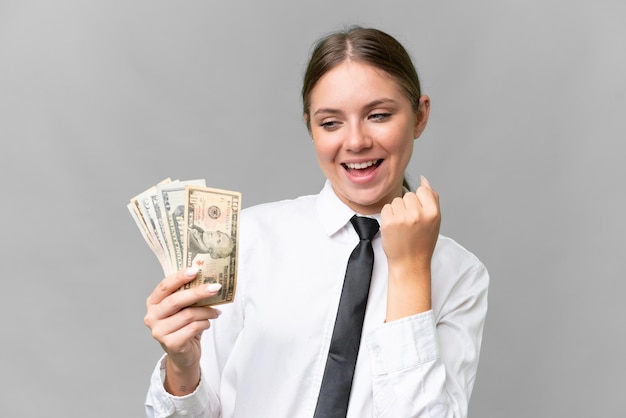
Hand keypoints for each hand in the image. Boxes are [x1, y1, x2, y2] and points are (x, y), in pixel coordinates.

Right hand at [144, 267, 221, 393]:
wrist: (183, 355)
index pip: (164, 286)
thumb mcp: (182, 308)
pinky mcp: (170, 344)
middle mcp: (152, 316)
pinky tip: (207, 323)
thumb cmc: (183, 326)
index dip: (179, 277)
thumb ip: (187, 295)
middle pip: (175, 300)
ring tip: (216, 311)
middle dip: (198, 292)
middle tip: (215, 287)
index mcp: (153, 302)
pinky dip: (204, 323)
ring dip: (206, 311)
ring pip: (188, 315)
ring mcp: (159, 332)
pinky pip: (193, 328)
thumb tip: (207, 279)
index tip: (196, 270)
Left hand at [381, 176, 440, 265]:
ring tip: (402, 226)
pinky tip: (394, 228)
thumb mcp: (435, 220)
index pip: (422, 190)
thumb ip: (432, 198)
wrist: (410, 263)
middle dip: (408, 206)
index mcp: (433, 212)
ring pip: (396, 200)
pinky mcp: (388, 222)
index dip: (419, 201)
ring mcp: (402, 218)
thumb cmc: (422, 243)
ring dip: (397, 211)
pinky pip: (386, 208)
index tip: (419, 213)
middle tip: (411, 223)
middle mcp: (418, 214)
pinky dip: (388, 216)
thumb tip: (423, 179)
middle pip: (408, 195)